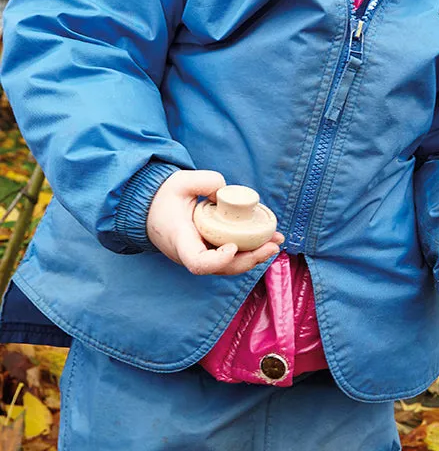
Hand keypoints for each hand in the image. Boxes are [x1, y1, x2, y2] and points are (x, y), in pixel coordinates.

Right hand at [146, 170, 283, 275]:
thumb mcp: (181, 181)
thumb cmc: (164, 196)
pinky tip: (267, 240)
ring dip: (255, 256)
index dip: (218, 260)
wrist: (149, 209)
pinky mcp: (208, 253)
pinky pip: (229, 258)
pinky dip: (249, 251)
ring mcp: (200, 256)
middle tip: (273, 246)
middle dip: (250, 259)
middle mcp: (190, 254)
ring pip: (228, 266)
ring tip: (276, 242)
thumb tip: (228, 194)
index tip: (232, 246)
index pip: (197, 263)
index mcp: (180, 239)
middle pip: (222, 269)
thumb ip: (206, 181)